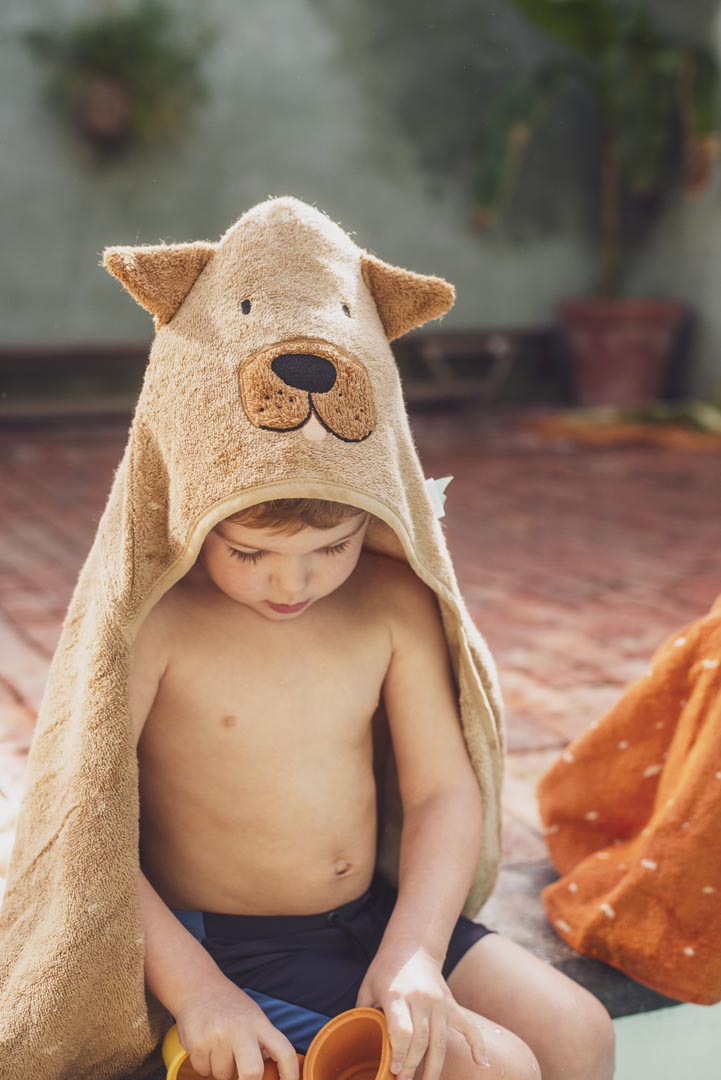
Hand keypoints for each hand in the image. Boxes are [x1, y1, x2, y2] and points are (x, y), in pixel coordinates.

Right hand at [174, 977, 299, 1079]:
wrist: (198, 986)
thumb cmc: (230, 1005)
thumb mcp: (253, 1016)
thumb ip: (262, 1041)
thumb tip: (272, 1070)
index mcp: (259, 1023)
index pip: (283, 1051)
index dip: (291, 1073)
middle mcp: (240, 1029)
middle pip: (252, 1072)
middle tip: (245, 1078)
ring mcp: (218, 1036)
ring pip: (223, 1075)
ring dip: (221, 1070)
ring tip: (219, 1047)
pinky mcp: (197, 1043)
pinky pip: (203, 1071)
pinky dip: (204, 1065)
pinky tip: (205, 1045)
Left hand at [356, 945, 489, 1079]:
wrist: (412, 946)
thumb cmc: (385, 969)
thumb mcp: (368, 987)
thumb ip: (363, 1013)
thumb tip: (354, 1039)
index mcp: (397, 995)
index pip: (402, 1031)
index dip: (398, 1054)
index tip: (394, 1069)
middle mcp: (420, 999)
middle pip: (421, 1040)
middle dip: (413, 1066)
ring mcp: (439, 1002)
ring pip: (440, 1041)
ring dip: (434, 1067)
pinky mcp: (450, 1003)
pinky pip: (468, 1026)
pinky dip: (477, 1044)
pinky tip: (480, 1063)